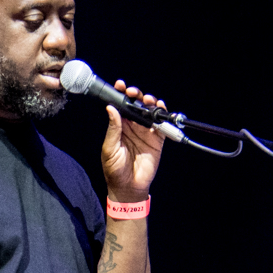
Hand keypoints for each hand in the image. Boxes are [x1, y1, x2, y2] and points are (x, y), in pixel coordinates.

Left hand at [99, 83, 166, 201]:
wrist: (129, 187)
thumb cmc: (114, 169)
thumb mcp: (110, 148)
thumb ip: (113, 128)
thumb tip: (111, 109)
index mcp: (120, 126)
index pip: (121, 106)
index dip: (121, 94)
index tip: (120, 85)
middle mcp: (133, 126)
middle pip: (137, 105)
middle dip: (136, 95)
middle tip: (134, 92)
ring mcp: (146, 131)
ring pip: (150, 111)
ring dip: (150, 102)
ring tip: (147, 100)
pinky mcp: (157, 139)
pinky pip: (162, 124)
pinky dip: (163, 115)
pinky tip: (160, 108)